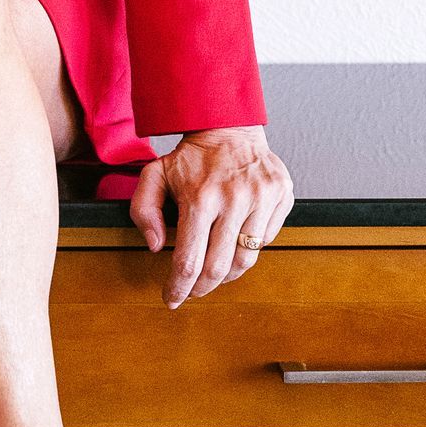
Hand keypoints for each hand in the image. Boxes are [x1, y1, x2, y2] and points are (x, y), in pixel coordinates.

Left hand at [130, 125, 293, 308]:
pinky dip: (248, 248)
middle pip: (219, 268)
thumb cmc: (191, 156)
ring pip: (246, 260)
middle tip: (191, 292)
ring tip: (213, 272)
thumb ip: (143, 210)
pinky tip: (234, 241)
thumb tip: (156, 246)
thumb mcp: (154, 175)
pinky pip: (265, 240)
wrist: (229, 127)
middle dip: (201, 288)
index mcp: (200, 198)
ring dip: (227, 275)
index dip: (178, 288)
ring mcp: (261, 198)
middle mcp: (234, 200)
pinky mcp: (281, 196)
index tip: (171, 299)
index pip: (189, 261)